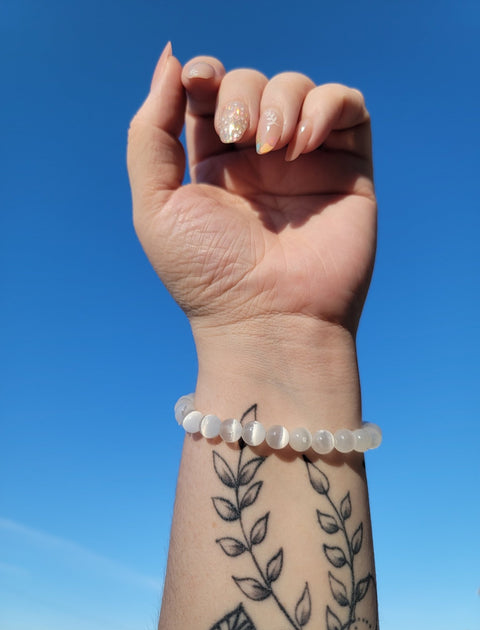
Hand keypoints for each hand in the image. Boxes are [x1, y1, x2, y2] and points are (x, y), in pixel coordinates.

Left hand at [127, 44, 375, 338]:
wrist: (269, 321)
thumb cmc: (209, 274)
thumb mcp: (157, 205)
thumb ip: (150, 133)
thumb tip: (170, 60)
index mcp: (215, 166)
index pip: (210, 94)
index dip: (204, 75)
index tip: (198, 84)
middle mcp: (260, 161)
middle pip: (251, 83)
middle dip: (242, 93)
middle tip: (242, 136)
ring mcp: (305, 163)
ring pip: (298, 88)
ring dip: (282, 101)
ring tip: (274, 147)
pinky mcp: (348, 169)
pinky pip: (348, 106)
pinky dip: (326, 107)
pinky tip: (303, 144)